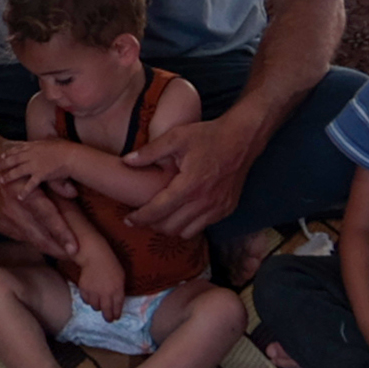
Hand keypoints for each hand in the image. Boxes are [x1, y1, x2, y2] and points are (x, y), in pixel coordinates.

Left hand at [0, 138, 65, 199]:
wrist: (71, 156)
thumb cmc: (65, 148)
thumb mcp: (52, 141)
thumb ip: (46, 142)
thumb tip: (47, 137)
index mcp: (34, 146)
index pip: (18, 149)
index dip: (9, 153)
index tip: (2, 156)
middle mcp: (32, 155)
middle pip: (14, 160)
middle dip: (4, 164)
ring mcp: (35, 165)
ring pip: (18, 171)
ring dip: (8, 176)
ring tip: (1, 180)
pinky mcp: (41, 175)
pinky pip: (30, 185)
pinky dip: (25, 192)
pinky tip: (19, 197)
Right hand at [0, 142, 81, 259]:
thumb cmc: (15, 161)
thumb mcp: (36, 163)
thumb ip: (55, 180)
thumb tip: (73, 193)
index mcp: (22, 193)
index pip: (47, 218)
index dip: (62, 234)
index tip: (74, 249)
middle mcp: (11, 210)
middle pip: (39, 237)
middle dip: (59, 250)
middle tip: (79, 258)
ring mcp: (3, 220)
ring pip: (31, 240)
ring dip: (49, 247)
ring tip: (66, 251)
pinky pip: (22, 236)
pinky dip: (35, 239)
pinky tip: (48, 241)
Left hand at [124, 113, 260, 239]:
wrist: (242, 138)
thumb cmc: (208, 135)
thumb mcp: (176, 137)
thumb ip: (150, 151)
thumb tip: (126, 161)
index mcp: (189, 185)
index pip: (158, 211)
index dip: (140, 218)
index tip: (128, 220)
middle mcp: (204, 201)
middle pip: (170, 227)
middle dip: (152, 224)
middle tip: (143, 216)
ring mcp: (217, 208)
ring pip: (186, 232)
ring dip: (171, 227)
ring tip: (161, 216)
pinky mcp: (226, 209)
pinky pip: (202, 227)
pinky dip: (189, 225)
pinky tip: (182, 212)